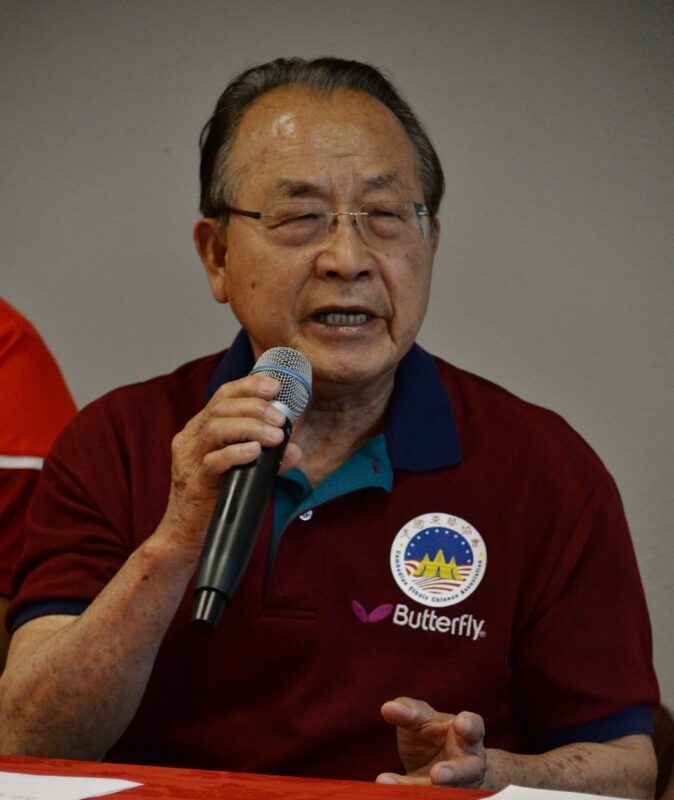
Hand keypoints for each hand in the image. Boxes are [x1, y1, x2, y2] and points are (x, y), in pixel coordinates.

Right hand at [158, 374, 301, 558]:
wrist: (185, 539)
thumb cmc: (216, 501)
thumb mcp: (244, 472)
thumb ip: (268, 459)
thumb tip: (295, 451)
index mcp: (199, 431)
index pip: (222, 396)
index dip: (248, 386)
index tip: (275, 386)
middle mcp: (190, 440)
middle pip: (220, 407)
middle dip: (255, 407)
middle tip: (281, 418)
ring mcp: (189, 460)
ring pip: (216, 428)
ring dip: (251, 427)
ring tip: (276, 436)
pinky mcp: (194, 483)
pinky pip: (213, 461)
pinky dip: (237, 452)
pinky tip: (255, 452)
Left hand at [377, 697, 486, 787]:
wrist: (432, 765)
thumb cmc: (431, 733)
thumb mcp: (421, 718)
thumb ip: (408, 712)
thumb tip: (387, 708)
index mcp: (466, 735)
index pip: (474, 727)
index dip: (469, 726)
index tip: (459, 724)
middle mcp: (470, 762)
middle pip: (469, 769)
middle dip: (454, 773)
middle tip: (435, 775)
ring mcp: (461, 787)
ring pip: (447, 792)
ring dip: (422, 791)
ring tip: (392, 784)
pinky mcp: (448, 798)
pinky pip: (430, 799)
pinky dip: (409, 795)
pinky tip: (388, 791)